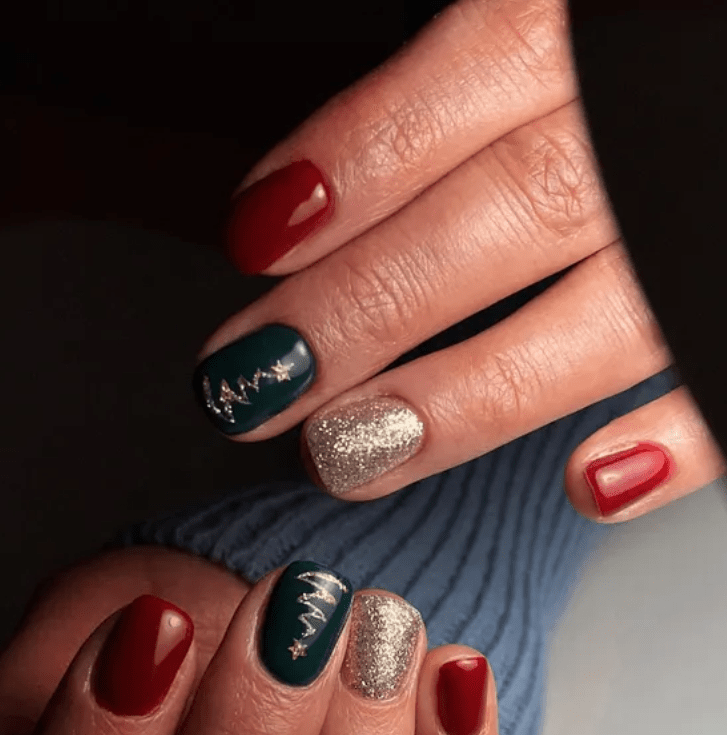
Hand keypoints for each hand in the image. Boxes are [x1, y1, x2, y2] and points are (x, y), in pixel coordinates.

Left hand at [191, 0, 724, 522]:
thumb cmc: (627, 70)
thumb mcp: (557, 27)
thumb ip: (463, 90)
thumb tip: (316, 196)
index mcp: (600, 20)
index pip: (475, 74)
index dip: (359, 159)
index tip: (254, 238)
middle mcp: (663, 121)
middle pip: (513, 210)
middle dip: (364, 308)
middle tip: (254, 383)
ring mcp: (716, 219)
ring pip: (605, 318)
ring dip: (464, 398)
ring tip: (346, 455)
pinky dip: (673, 440)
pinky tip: (585, 487)